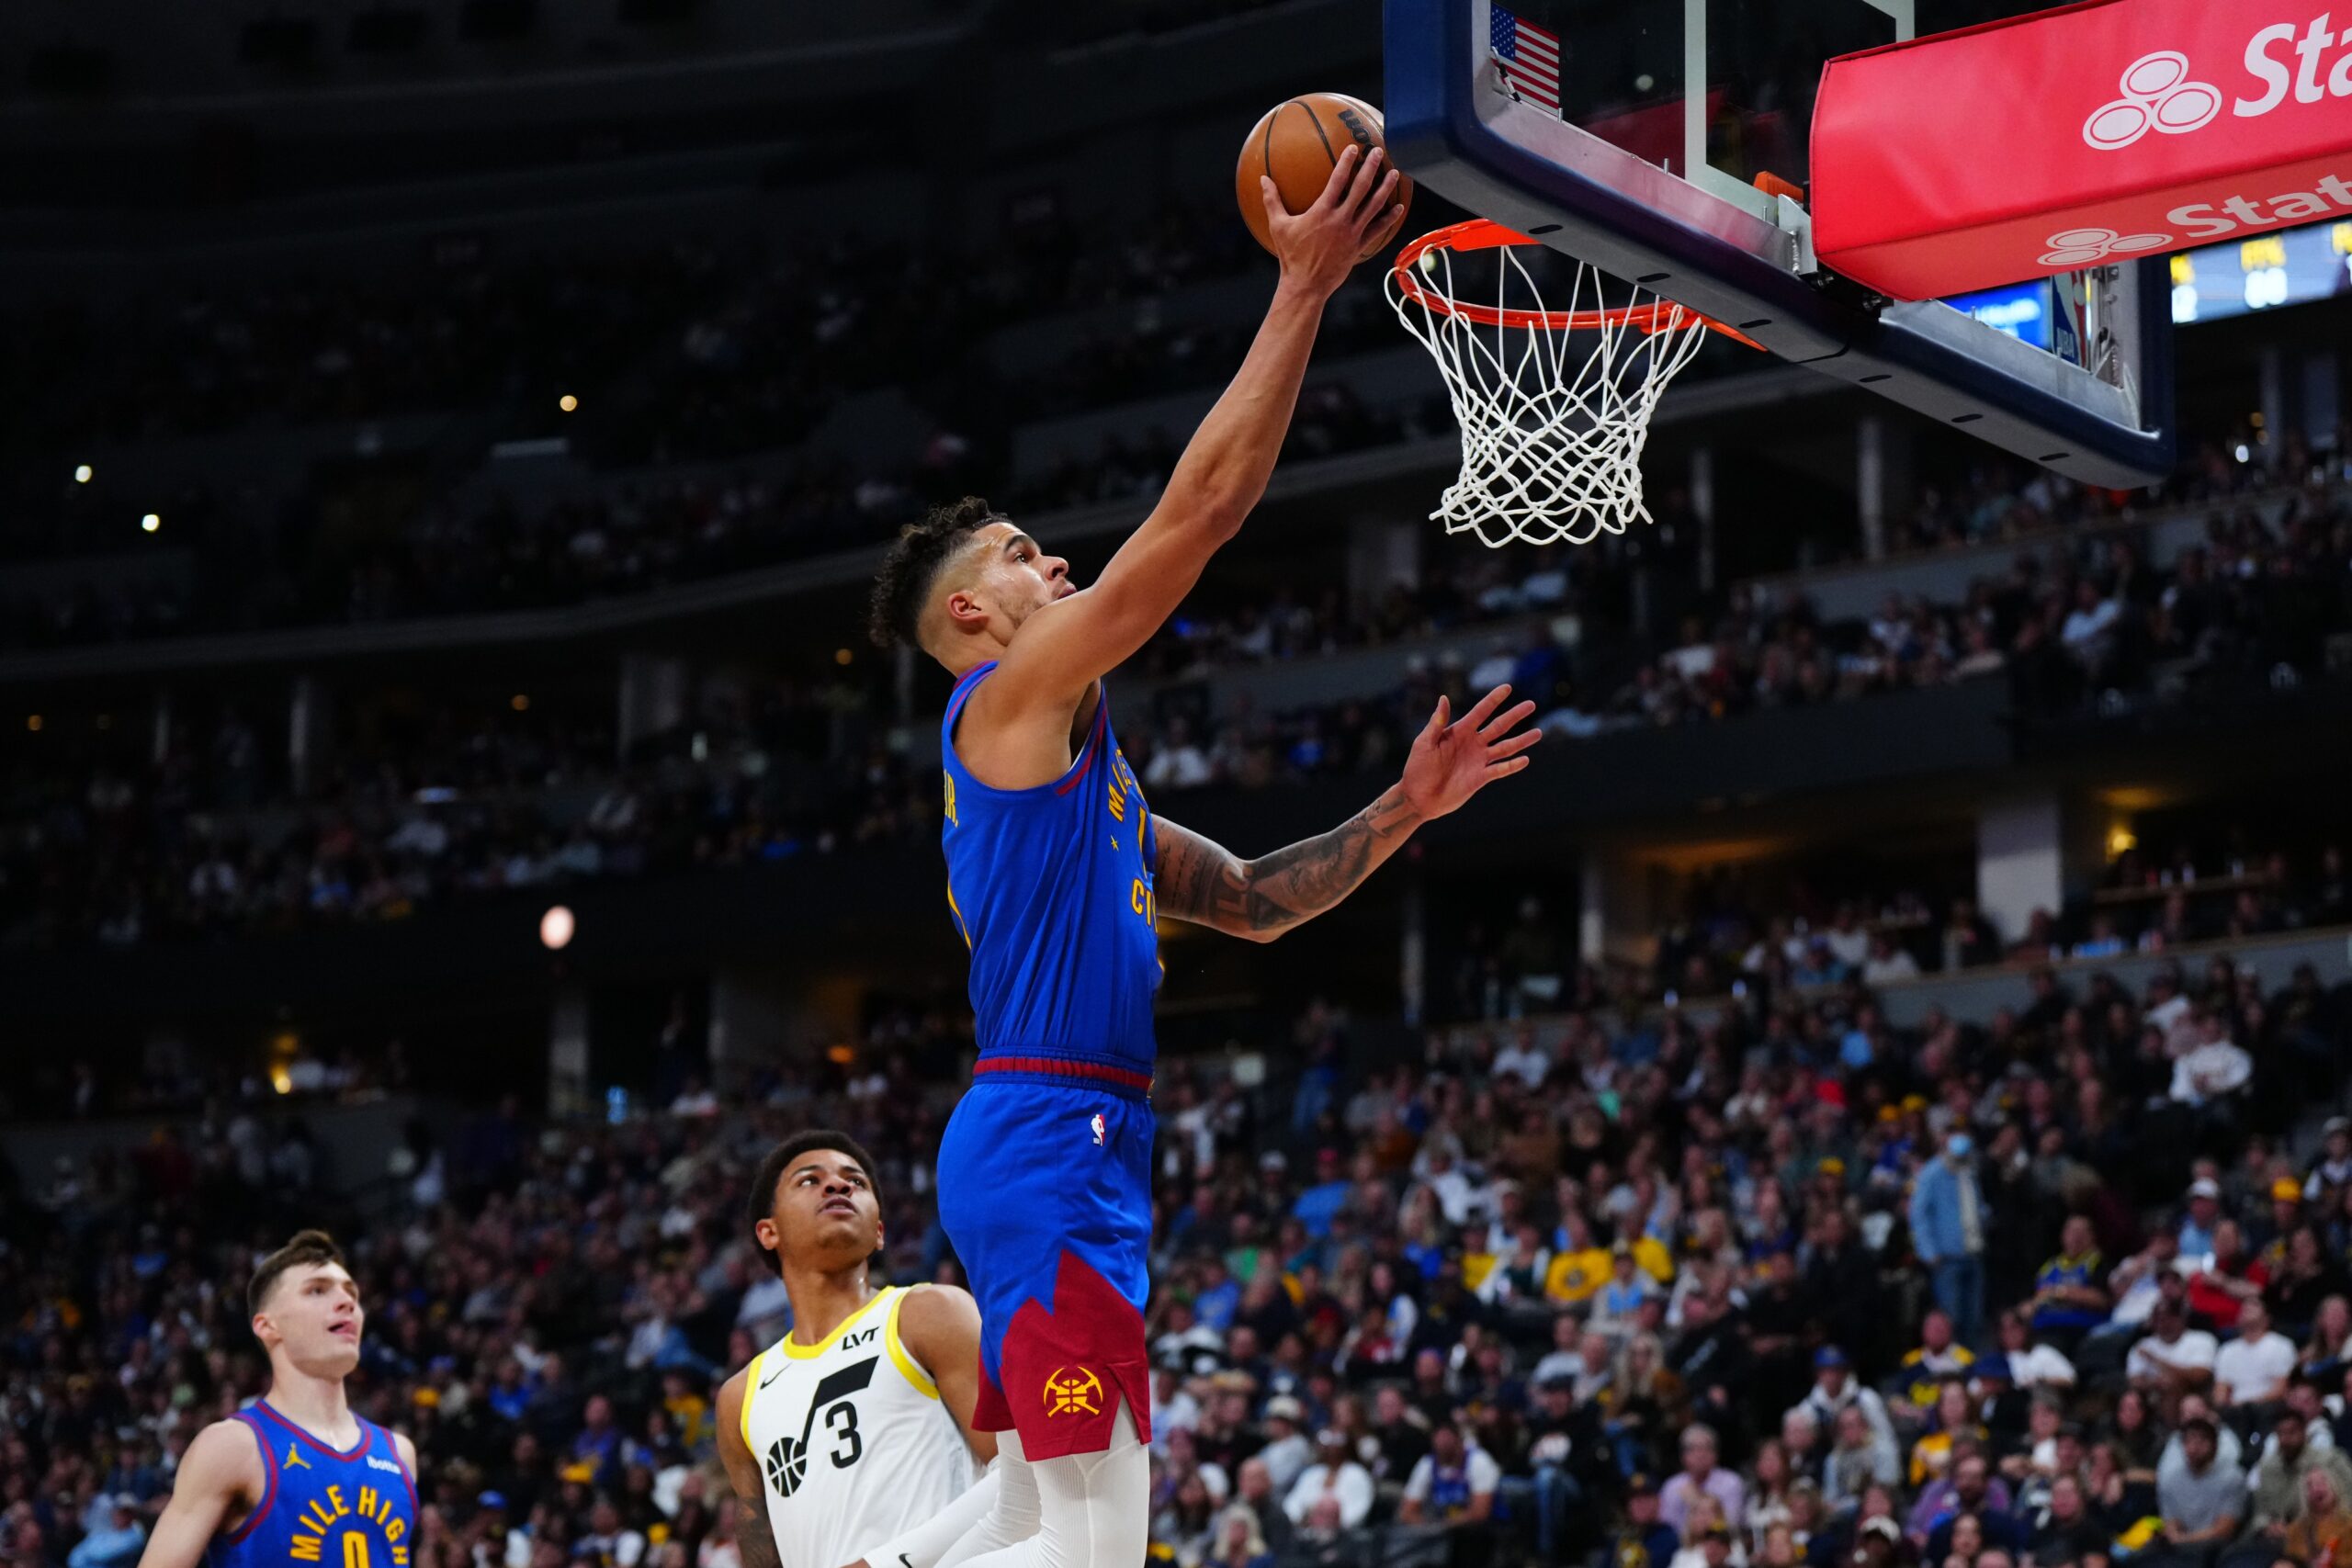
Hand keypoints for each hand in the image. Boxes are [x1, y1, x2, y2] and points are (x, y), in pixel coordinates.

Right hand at [1259, 143, 1402, 298]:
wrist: (1306, 285)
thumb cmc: (1291, 256)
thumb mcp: (1278, 227)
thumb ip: (1272, 200)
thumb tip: (1263, 179)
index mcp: (1322, 212)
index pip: (1337, 180)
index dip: (1346, 162)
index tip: (1354, 147)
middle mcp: (1341, 220)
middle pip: (1361, 188)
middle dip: (1371, 167)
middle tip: (1378, 151)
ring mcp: (1353, 233)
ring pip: (1374, 206)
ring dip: (1385, 187)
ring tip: (1395, 173)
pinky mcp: (1359, 246)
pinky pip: (1377, 229)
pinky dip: (1389, 218)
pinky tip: (1398, 207)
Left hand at [1399, 683, 1539, 818]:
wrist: (1418, 797)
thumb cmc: (1417, 768)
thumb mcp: (1424, 743)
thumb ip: (1436, 723)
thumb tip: (1444, 698)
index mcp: (1459, 731)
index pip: (1480, 711)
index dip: (1493, 699)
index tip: (1507, 687)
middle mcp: (1472, 743)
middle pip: (1498, 726)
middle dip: (1514, 715)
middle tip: (1531, 704)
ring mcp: (1478, 760)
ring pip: (1505, 747)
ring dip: (1521, 740)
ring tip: (1538, 732)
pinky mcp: (1480, 778)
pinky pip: (1500, 770)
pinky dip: (1512, 766)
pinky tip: (1525, 759)